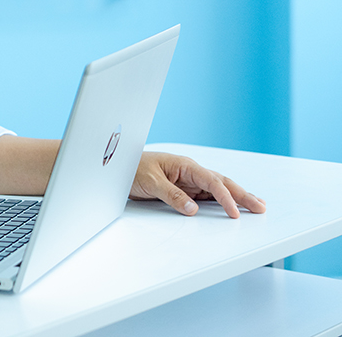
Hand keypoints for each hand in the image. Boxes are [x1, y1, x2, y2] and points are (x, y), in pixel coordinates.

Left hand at [130, 152, 266, 217]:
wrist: (118, 166)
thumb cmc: (132, 169)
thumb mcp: (150, 182)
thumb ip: (171, 195)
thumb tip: (193, 209)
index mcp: (184, 165)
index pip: (211, 181)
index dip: (225, 197)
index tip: (235, 212)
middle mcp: (189, 171)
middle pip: (221, 183)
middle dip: (242, 195)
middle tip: (261, 207)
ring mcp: (188, 180)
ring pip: (217, 188)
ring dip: (236, 197)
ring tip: (255, 205)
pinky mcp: (183, 188)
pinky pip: (206, 195)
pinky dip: (221, 200)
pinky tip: (231, 206)